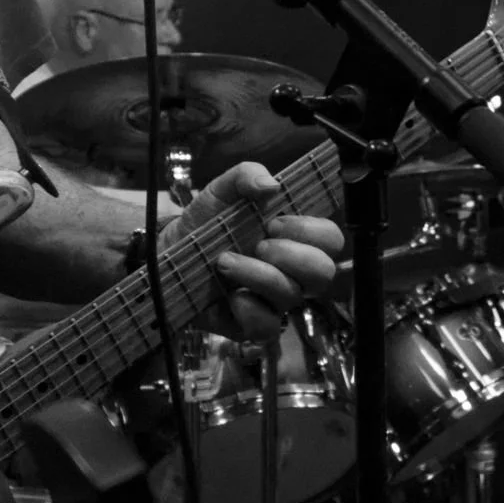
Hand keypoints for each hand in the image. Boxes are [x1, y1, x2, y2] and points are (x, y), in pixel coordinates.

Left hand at [173, 161, 343, 339]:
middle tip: (258, 244)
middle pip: (323, 273)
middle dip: (291, 255)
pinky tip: (229, 296)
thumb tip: (271, 184)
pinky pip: (266, 326)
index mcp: (296, 238)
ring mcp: (275, 300)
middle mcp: (293, 272)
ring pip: (290, 296)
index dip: (311, 231)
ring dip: (257, 274)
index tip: (274, 221)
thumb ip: (247, 175)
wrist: (172, 253)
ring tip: (224, 261)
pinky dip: (248, 309)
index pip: (331, 239)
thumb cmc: (208, 222)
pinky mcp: (253, 324)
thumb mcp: (223, 190)